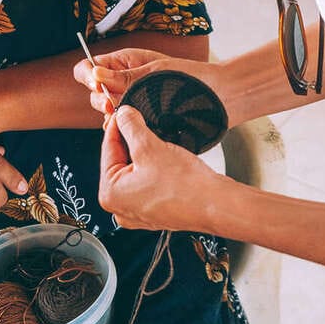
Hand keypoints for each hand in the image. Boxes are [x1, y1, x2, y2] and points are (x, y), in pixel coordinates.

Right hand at [73, 47, 226, 117]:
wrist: (219, 99)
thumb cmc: (191, 78)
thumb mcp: (155, 72)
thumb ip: (124, 76)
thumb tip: (95, 73)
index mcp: (124, 64)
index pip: (90, 67)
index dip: (88, 76)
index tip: (98, 86)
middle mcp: (124, 84)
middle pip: (95, 92)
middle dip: (100, 99)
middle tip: (113, 105)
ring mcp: (133, 103)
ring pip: (107, 112)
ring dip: (111, 116)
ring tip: (125, 118)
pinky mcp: (141, 121)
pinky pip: (122, 127)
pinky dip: (122, 130)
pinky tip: (132, 131)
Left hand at [99, 105, 226, 230]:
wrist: (216, 205)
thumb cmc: (184, 186)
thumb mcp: (150, 147)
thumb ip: (131, 126)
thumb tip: (123, 114)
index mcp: (110, 194)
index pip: (108, 149)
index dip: (117, 125)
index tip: (123, 111)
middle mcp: (120, 207)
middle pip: (120, 161)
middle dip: (131, 140)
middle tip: (141, 121)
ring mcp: (137, 212)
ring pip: (135, 171)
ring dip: (144, 153)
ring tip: (157, 141)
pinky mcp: (155, 211)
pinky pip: (147, 183)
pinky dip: (153, 169)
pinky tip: (165, 159)